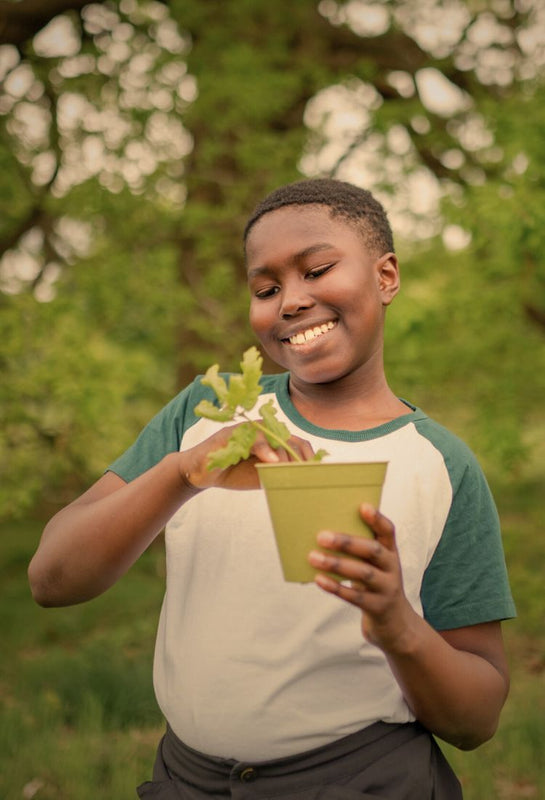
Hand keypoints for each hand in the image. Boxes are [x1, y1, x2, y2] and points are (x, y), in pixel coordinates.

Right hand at [180, 424, 315, 490]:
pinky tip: (271, 463)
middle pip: (290, 439)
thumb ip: (278, 474)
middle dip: (301, 456)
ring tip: (290, 470)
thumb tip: (303, 482)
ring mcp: (247, 430)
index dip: (310, 456)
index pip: (298, 444)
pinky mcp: (232, 433)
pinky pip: (252, 438)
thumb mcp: (261, 476)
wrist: (200, 473)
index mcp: (272, 440)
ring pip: (274, 436)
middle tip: (306, 473)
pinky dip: (264, 449)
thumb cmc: (233, 473)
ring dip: (285, 454)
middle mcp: (262, 431)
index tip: (318, 471)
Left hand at [308, 504, 414, 650]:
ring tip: (313, 557)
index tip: (363, 506)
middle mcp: (393, 568)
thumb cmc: (375, 585)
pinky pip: (355, 597)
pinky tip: (319, 580)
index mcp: (391, 552)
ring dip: (336, 564)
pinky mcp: (378, 608)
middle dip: (347, 542)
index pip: (388, 531)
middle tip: (321, 536)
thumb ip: (359, 550)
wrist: (395, 624)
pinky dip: (336, 587)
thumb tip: (322, 533)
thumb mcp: (374, 565)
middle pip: (373, 550)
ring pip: (363, 573)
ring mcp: (387, 588)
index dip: (377, 519)